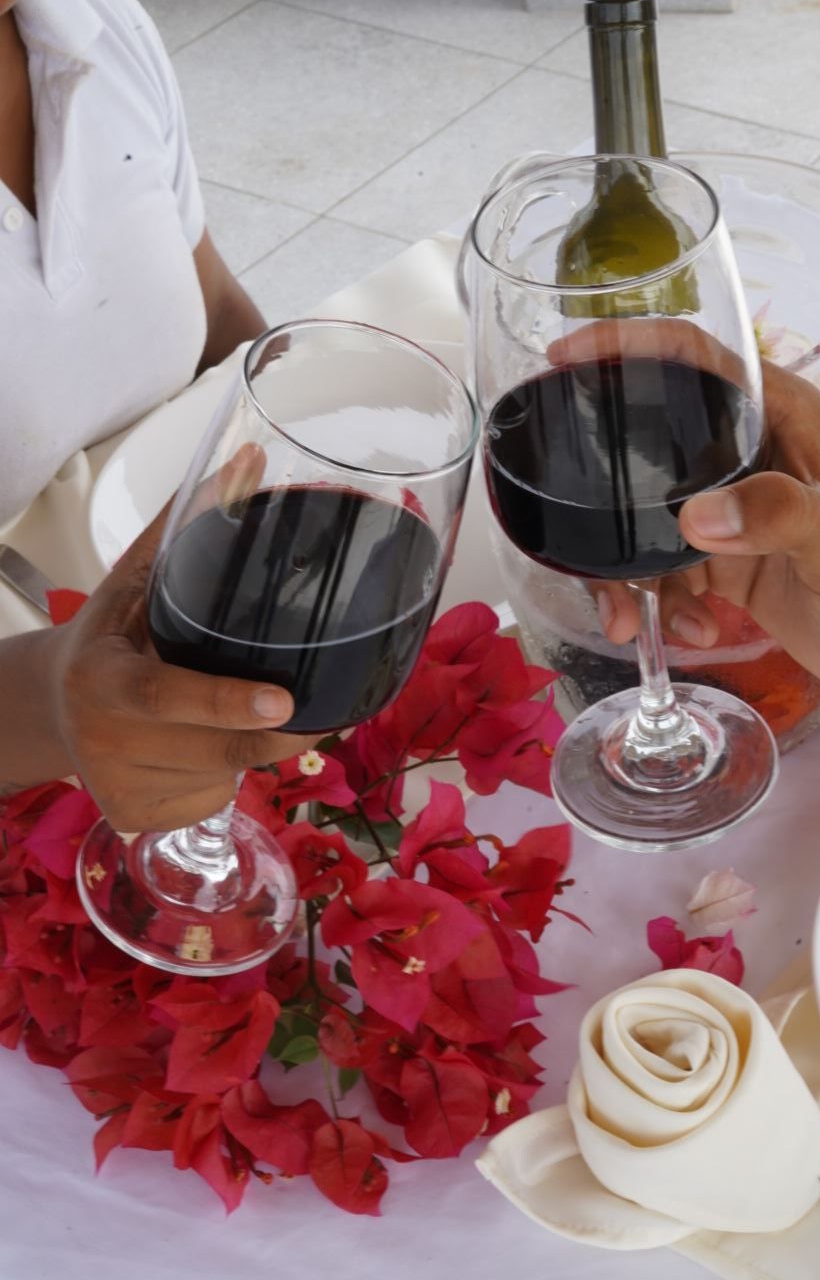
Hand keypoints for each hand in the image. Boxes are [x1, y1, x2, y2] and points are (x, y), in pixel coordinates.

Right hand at [47, 502, 315, 833]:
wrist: (50, 707)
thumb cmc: (114, 634)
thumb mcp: (138, 578)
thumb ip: (192, 523)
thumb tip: (251, 458)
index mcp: (103, 679)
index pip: (170, 695)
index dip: (227, 702)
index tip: (284, 700)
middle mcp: (105, 741)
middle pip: (221, 748)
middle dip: (276, 732)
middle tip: (309, 707)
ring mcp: (118, 789)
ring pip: (226, 776)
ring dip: (247, 748)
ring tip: (224, 716)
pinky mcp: (136, 821)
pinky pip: (214, 800)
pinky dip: (224, 776)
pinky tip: (198, 750)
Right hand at [598, 363, 819, 705]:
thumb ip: (778, 515)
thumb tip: (694, 517)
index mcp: (777, 412)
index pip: (688, 353)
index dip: (622, 346)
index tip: (562, 360)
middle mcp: (746, 447)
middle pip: (646, 443)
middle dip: (606, 499)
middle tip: (574, 535)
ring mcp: (731, 504)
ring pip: (644, 517)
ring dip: (628, 571)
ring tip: (630, 618)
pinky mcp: (723, 556)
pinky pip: (662, 567)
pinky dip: (663, 603)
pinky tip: (694, 632)